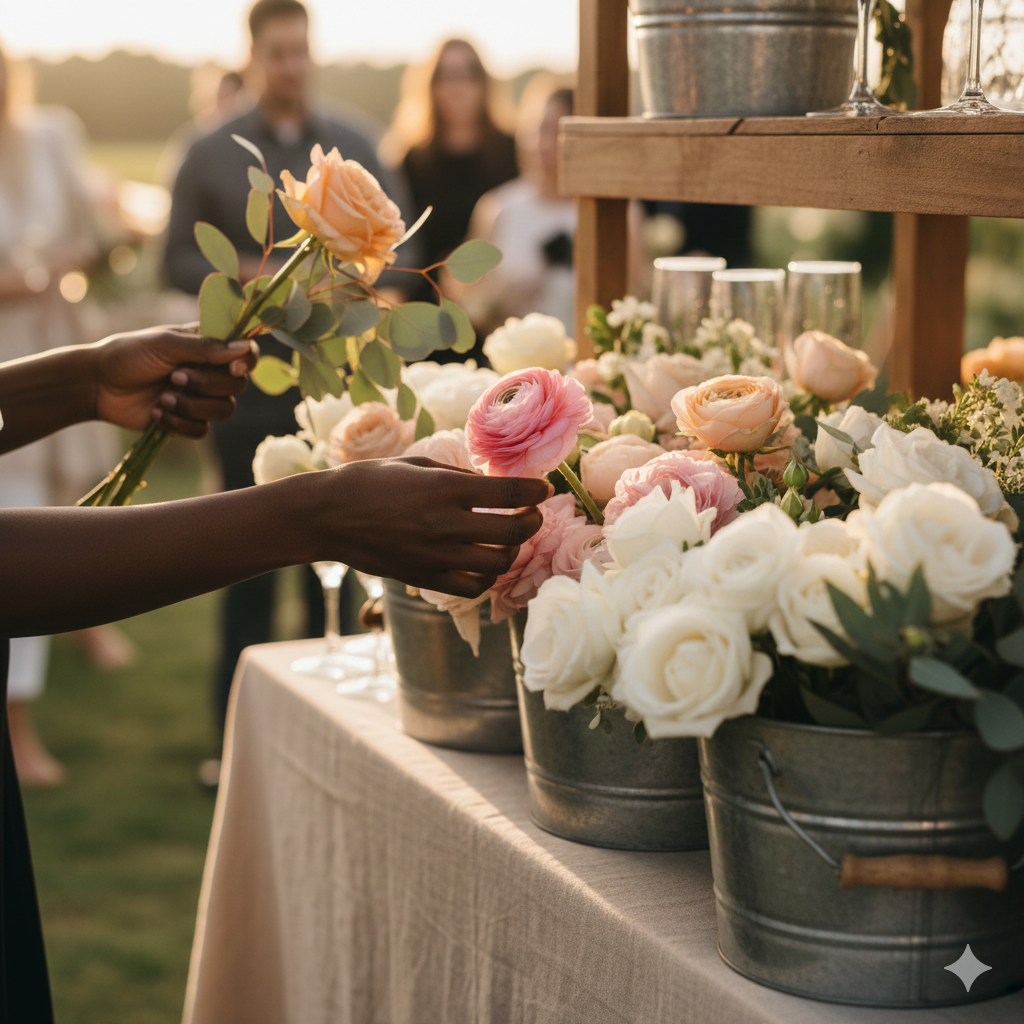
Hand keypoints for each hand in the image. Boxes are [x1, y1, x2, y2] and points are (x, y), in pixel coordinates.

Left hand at [91, 325, 258, 437]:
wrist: (98, 386)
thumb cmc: (129, 355)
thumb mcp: (165, 344)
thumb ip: (205, 347)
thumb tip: (243, 348)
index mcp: (208, 347)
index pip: (246, 353)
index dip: (247, 362)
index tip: (233, 367)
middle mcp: (210, 373)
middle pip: (237, 386)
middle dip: (206, 385)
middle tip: (174, 377)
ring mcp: (200, 398)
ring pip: (224, 411)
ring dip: (192, 406)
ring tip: (163, 398)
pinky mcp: (188, 421)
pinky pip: (202, 430)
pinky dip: (178, 423)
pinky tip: (156, 413)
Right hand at [312, 458, 551, 597]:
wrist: (327, 516)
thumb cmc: (370, 481)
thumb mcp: (417, 464)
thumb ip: (459, 476)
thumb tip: (496, 485)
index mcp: (443, 489)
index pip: (508, 494)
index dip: (535, 491)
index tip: (544, 488)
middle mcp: (444, 524)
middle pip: (513, 532)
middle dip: (533, 522)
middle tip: (533, 514)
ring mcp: (435, 556)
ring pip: (498, 563)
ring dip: (514, 550)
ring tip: (510, 539)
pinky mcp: (424, 578)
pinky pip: (472, 588)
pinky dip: (488, 577)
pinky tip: (486, 563)